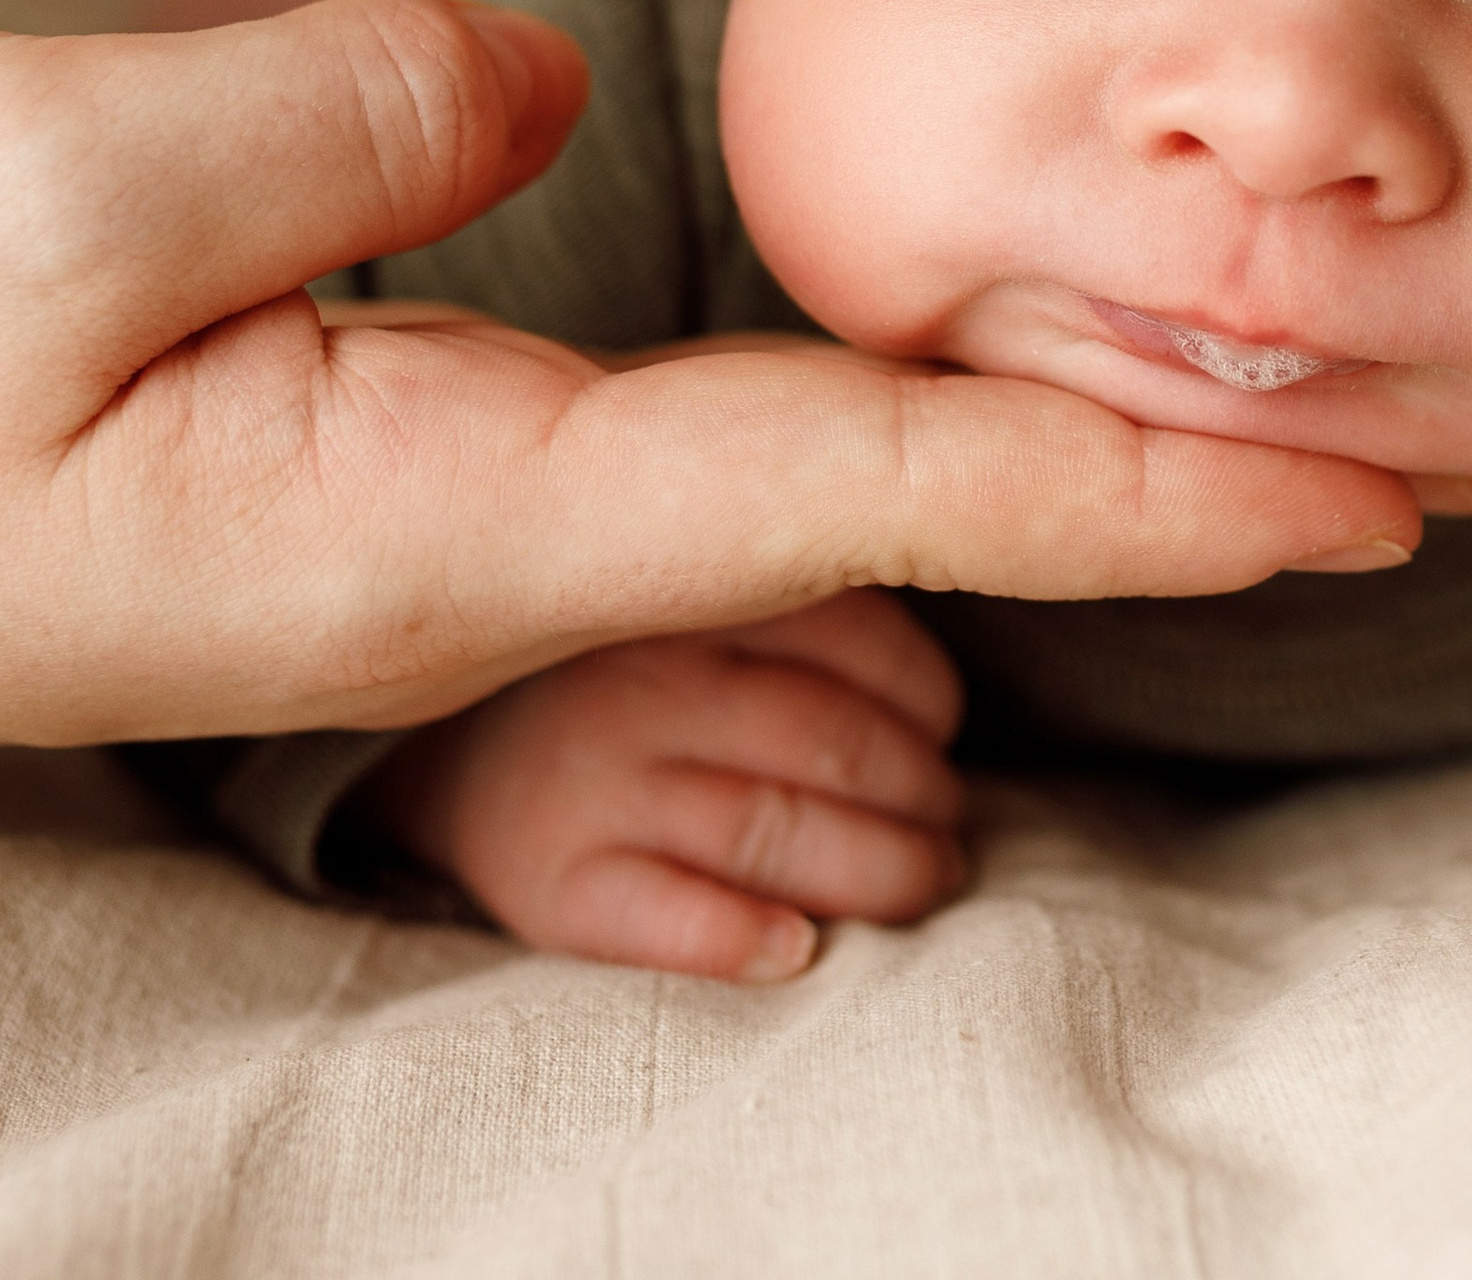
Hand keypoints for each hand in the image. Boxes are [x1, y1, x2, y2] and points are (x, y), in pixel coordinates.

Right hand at [0, 0, 1422, 746]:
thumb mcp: (80, 209)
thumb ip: (342, 125)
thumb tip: (537, 79)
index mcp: (459, 519)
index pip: (871, 496)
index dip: (1131, 495)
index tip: (1352, 501)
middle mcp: (509, 546)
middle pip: (899, 519)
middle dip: (1160, 497)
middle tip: (1413, 463)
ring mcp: (477, 526)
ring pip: (818, 487)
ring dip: (1053, 454)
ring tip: (1264, 407)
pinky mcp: (425, 472)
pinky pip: (712, 448)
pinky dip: (895, 424)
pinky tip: (972, 393)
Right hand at [373, 590, 968, 980]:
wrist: (455, 755)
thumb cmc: (630, 660)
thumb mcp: (700, 584)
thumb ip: (803, 570)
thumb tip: (968, 569)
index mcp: (685, 585)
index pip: (856, 634)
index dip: (929, 696)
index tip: (946, 730)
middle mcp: (636, 675)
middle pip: (832, 744)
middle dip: (922, 799)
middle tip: (951, 829)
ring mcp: (587, 780)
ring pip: (775, 832)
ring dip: (880, 873)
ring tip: (924, 883)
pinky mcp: (547, 884)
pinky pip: (669, 920)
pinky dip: (748, 939)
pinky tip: (801, 949)